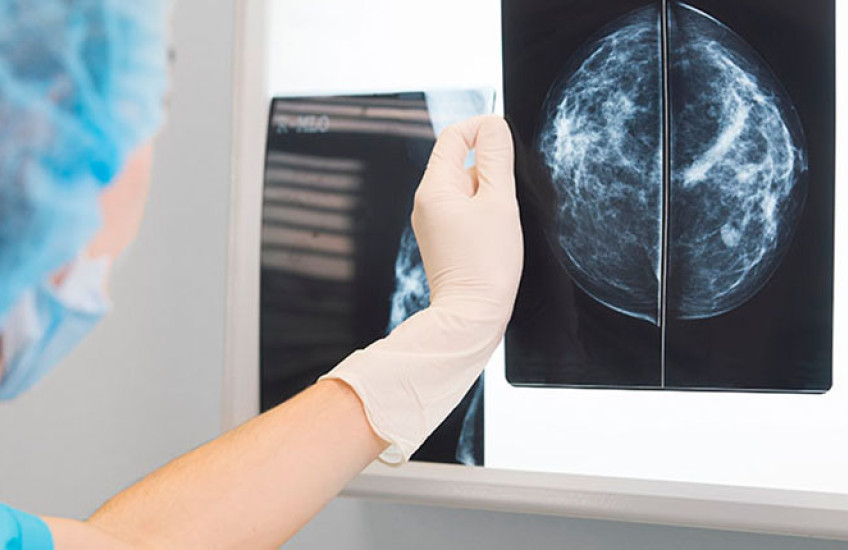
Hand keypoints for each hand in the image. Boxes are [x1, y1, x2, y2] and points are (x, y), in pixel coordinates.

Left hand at [322, 115, 522, 461]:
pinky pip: (465, 210)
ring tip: (502, 221)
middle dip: (490, 168)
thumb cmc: (486, 265)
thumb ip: (496, 158)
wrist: (471, 316)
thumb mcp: (499, 202)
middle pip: (461, 161)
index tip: (505, 135)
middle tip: (510, 194)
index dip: (481, 127)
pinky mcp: (443, 239)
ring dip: (490, 193)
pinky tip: (496, 233)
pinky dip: (484, 212)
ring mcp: (433, 222)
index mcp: (434, 188)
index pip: (454, 136)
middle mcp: (427, 202)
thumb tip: (493, 126)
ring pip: (466, 188)